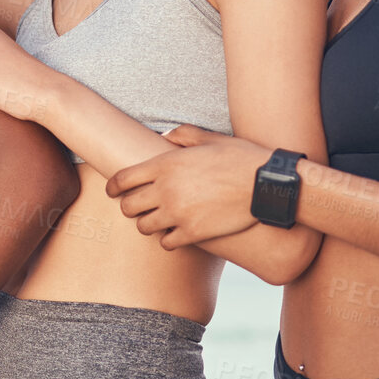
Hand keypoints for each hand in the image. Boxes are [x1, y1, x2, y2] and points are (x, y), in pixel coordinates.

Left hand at [104, 124, 269, 246]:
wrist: (266, 184)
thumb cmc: (240, 158)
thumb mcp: (209, 139)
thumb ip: (182, 135)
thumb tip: (165, 137)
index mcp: (165, 164)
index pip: (121, 179)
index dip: (112, 188)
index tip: (113, 192)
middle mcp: (166, 189)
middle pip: (128, 206)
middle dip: (130, 207)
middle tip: (140, 208)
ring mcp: (178, 213)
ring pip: (143, 227)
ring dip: (148, 225)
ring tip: (158, 221)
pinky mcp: (193, 232)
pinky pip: (166, 243)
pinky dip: (168, 240)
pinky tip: (175, 234)